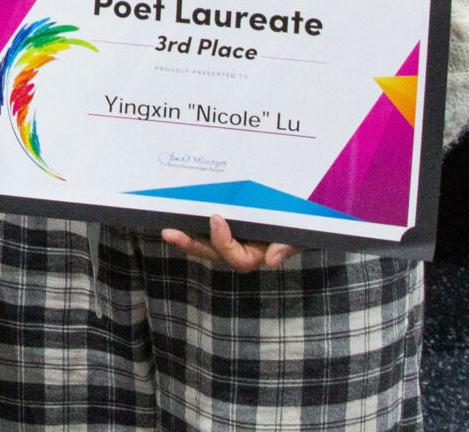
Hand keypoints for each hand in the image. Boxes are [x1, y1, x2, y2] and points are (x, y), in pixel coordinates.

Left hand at [161, 214, 299, 272]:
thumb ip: (288, 246)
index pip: (238, 258)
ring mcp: (231, 235)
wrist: (301, 208)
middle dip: (190, 245)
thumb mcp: (300, 234)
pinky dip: (189, 223)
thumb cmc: (301, 223)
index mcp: (258, 252)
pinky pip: (203, 226)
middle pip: (212, 252)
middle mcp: (241, 247)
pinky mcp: (223, 220)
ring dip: (185, 236)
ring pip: (203, 241)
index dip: (224, 242)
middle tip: (170, 233)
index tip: (216, 218)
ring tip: (166, 229)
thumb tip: (272, 260)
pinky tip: (173, 214)